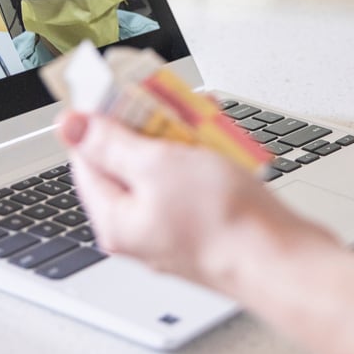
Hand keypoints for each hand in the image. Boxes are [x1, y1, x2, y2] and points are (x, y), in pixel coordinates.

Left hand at [58, 112, 337, 289]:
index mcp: (115, 220)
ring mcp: (174, 230)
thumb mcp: (157, 166)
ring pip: (165, 170)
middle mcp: (140, 230)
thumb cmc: (224, 223)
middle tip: (167, 100)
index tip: (118, 90)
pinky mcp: (205, 228)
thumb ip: (110, 143)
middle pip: (128, 163)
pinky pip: (192, 184)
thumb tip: (70, 127)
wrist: (284, 263)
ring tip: (203, 117)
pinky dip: (203, 159)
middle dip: (148, 125)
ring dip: (180, 138)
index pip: (87, 159)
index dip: (99, 120)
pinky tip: (222, 143)